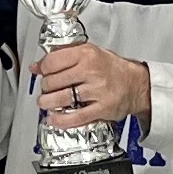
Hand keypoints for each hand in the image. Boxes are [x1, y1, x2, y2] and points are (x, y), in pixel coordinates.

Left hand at [33, 41, 151, 128]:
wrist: (136, 84)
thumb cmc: (112, 68)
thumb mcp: (88, 53)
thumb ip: (62, 56)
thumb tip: (36, 66)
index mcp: (86, 54)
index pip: (52, 61)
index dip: (43, 69)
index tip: (42, 73)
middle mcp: (91, 71)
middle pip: (53, 81)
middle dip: (45, 88)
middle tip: (46, 90)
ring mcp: (97, 90)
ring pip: (61, 99)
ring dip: (48, 103)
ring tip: (46, 103)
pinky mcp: (102, 108)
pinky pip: (76, 117)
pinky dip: (60, 120)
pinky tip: (54, 119)